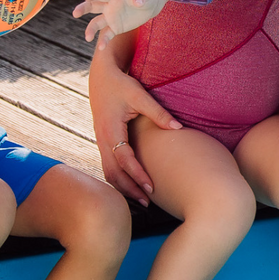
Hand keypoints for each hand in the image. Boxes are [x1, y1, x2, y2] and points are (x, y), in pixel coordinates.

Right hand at [74, 0, 164, 48]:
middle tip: (75, 13)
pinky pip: (107, 35)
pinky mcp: (116, 28)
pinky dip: (103, 41)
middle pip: (92, 6)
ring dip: (90, 30)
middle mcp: (109, 6)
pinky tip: (101, 48)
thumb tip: (138, 2)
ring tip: (87, 38)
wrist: (148, 4)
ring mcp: (111, 18)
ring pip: (96, 23)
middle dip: (83, 9)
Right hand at [86, 42, 181, 202]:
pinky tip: (132, 186)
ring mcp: (100, 142)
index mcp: (110, 130)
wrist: (100, 76)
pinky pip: (108, 166)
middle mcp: (102, 139)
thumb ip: (157, 112)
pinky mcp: (102, 142)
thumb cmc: (121, 84)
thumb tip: (178, 127)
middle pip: (113, 173)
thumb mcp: (139, 95)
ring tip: (142, 200)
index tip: (152, 187)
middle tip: (148, 203)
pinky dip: (119, 178)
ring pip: (108, 172)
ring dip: (123, 187)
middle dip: (129, 189)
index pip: (124, 159)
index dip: (137, 174)